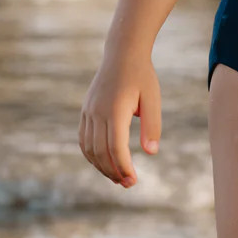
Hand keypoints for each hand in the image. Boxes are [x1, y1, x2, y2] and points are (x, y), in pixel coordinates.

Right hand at [78, 51, 161, 188]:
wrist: (122, 53)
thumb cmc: (142, 76)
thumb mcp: (153, 98)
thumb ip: (152, 125)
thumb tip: (151, 153)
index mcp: (114, 110)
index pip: (116, 148)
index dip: (123, 167)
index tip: (133, 180)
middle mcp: (97, 112)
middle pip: (100, 152)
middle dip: (113, 172)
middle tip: (128, 184)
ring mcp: (88, 111)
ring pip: (89, 148)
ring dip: (101, 166)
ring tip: (117, 177)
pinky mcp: (85, 110)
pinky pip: (84, 139)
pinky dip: (91, 154)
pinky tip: (104, 162)